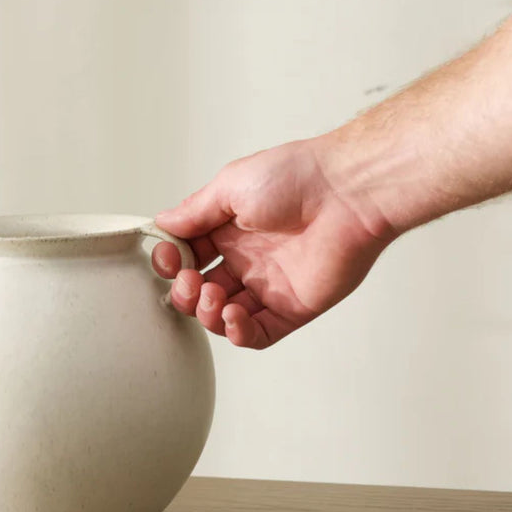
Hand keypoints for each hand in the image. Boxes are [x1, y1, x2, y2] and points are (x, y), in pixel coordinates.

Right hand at [153, 138, 394, 347]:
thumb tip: (163, 224)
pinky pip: (258, 334)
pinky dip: (238, 333)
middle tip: (190, 281)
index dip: (172, 262)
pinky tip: (232, 317)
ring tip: (212, 297)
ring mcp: (269, 286)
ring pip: (223, 317)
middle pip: (201, 291)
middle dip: (185, 292)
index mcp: (229, 229)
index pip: (188, 256)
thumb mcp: (230, 186)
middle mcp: (247, 259)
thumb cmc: (297, 177)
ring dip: (207, 314)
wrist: (348, 192)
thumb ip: (194, 212)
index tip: (169, 257)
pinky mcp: (292, 308)